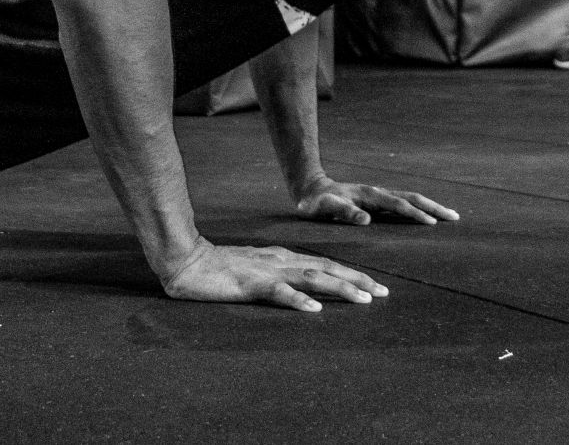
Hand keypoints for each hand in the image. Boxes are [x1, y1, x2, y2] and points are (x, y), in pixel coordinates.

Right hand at [162, 238, 388, 309]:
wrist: (184, 259)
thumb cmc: (215, 268)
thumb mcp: (252, 270)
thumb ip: (275, 277)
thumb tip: (300, 291)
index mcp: (280, 257)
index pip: (324, 264)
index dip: (351, 274)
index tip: (376, 287)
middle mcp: (279, 261)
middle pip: (326, 268)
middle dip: (357, 280)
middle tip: (384, 293)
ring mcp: (265, 271)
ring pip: (311, 277)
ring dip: (339, 288)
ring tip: (363, 300)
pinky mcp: (248, 284)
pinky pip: (277, 292)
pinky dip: (298, 300)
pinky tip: (314, 310)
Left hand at [295, 177, 458, 225]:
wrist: (311, 190)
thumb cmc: (316, 202)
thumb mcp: (324, 208)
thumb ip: (342, 212)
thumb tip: (366, 220)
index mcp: (369, 195)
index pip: (398, 204)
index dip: (415, 214)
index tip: (433, 223)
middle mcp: (378, 193)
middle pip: (412, 198)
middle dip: (434, 207)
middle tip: (455, 217)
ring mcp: (380, 197)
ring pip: (411, 199)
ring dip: (431, 207)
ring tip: (450, 216)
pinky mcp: (378, 202)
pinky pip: (404, 205)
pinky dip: (420, 209)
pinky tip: (428, 217)